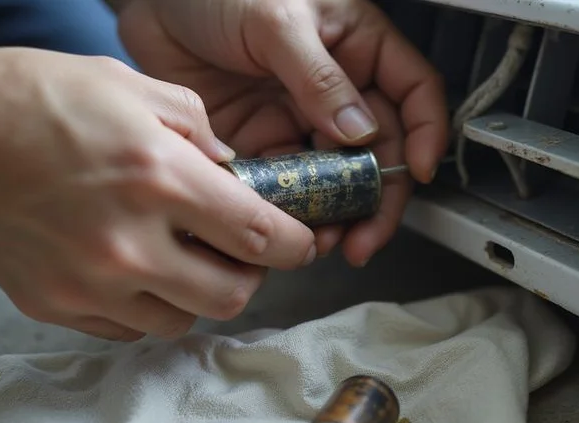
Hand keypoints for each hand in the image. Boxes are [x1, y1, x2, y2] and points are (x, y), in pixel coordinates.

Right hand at [0, 43, 316, 340]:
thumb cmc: (44, 98)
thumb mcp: (136, 88)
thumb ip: (201, 130)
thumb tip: (233, 171)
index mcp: (159, 178)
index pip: (258, 236)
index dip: (294, 246)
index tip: (300, 244)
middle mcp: (128, 242)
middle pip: (231, 295)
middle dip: (250, 276)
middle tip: (241, 254)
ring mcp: (88, 282)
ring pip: (181, 321)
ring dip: (197, 294)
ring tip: (184, 260)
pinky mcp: (54, 304)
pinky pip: (128, 328)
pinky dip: (147, 306)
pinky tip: (138, 272)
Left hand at [116, 0, 449, 265]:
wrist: (153, 2)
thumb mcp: (278, 18)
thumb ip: (321, 78)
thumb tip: (361, 133)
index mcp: (359, 48)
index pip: (413, 93)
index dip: (425, 133)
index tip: (418, 172)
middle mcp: (338, 90)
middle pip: (379, 152)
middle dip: (377, 199)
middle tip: (363, 237)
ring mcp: (301, 120)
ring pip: (335, 178)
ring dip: (335, 213)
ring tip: (324, 242)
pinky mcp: (264, 143)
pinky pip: (287, 184)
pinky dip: (291, 209)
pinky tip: (287, 225)